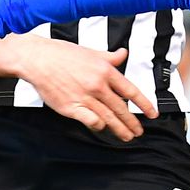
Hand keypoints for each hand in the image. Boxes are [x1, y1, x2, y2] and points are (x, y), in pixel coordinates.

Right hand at [0, 36, 157, 140]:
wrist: (37, 59)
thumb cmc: (62, 54)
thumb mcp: (91, 52)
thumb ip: (109, 57)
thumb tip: (123, 54)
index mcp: (105, 70)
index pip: (131, 91)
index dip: (144, 104)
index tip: (153, 113)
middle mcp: (98, 85)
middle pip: (121, 108)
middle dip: (133, 123)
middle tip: (139, 131)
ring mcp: (85, 97)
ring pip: (109, 118)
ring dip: (120, 129)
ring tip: (127, 136)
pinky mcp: (71, 107)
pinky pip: (91, 121)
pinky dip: (98, 125)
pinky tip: (102, 128)